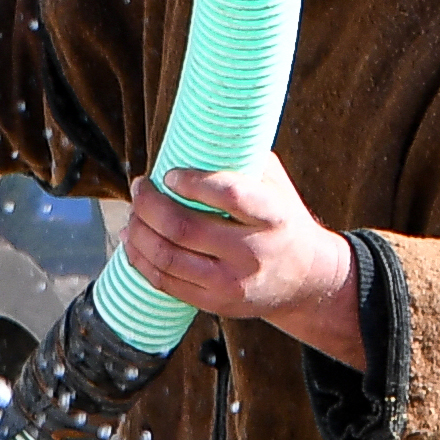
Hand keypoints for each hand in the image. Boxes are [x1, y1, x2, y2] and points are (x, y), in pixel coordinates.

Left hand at [119, 155, 367, 368]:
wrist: (307, 279)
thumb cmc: (282, 219)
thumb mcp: (276, 185)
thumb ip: (242, 160)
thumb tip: (193, 136)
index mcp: (273, 216)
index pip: (227, 195)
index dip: (192, 182)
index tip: (169, 174)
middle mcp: (254, 252)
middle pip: (184, 228)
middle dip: (148, 204)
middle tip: (139, 187)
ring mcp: (233, 283)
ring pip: (167, 257)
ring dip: (138, 231)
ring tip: (132, 213)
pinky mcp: (216, 303)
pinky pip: (166, 282)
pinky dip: (140, 259)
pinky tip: (132, 240)